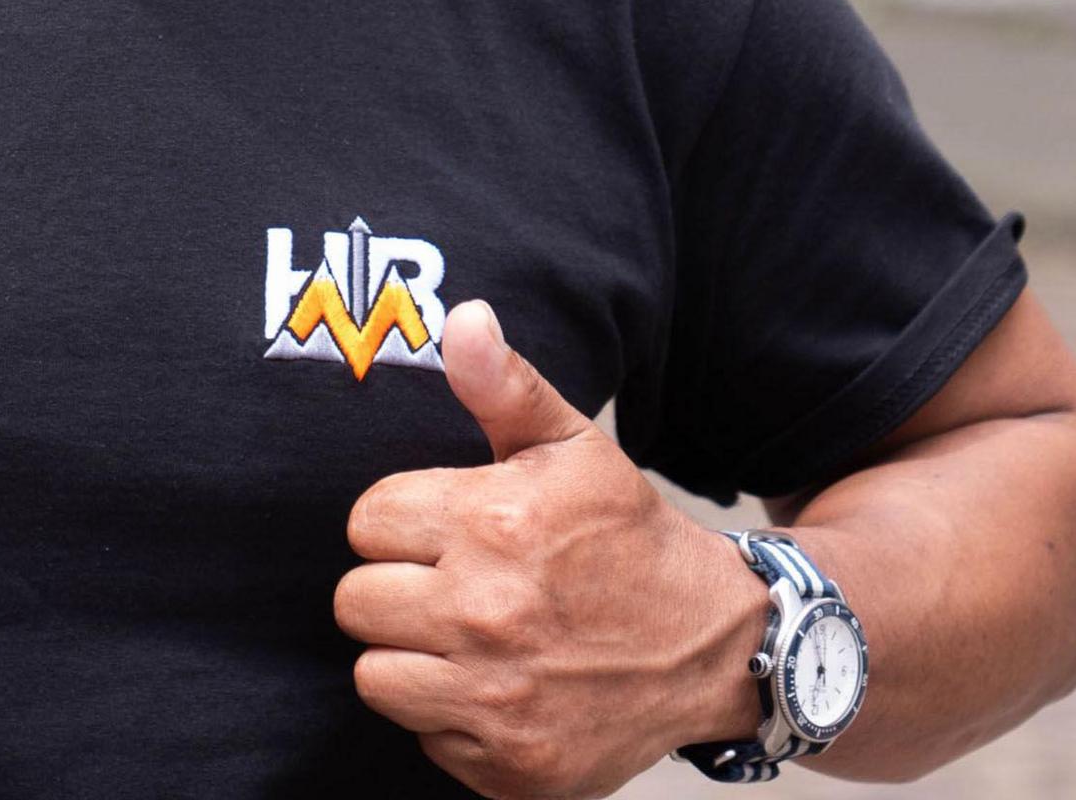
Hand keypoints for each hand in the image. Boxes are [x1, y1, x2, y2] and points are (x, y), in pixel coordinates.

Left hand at [333, 302, 770, 798]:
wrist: (720, 646)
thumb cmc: (629, 539)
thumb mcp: (574, 448)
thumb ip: (503, 386)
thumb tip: (460, 319)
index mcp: (490, 525)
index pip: (364, 523)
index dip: (398, 525)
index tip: (442, 532)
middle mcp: (486, 616)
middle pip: (355, 604)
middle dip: (395, 591)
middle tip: (453, 587)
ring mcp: (498, 700)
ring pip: (375, 677)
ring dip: (411, 660)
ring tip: (467, 639)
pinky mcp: (510, 767)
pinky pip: (426, 740)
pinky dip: (455, 721)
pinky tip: (502, 689)